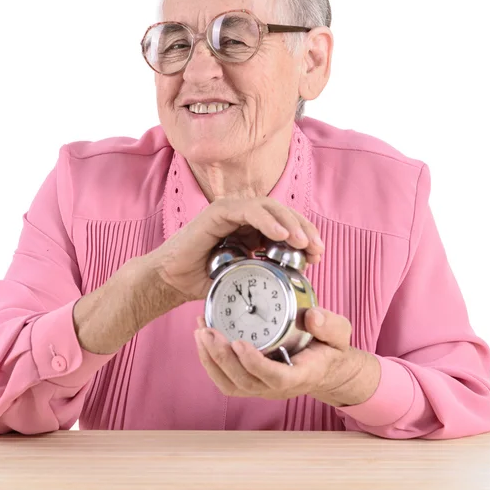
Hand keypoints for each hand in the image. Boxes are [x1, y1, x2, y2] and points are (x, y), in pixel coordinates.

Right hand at [146, 196, 324, 302]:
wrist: (171, 282)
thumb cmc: (204, 280)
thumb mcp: (244, 278)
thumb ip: (267, 272)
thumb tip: (298, 276)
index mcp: (252, 230)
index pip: (286, 225)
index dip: (305, 237)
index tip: (317, 257)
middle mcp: (243, 217)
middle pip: (283, 213)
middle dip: (304, 229)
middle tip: (317, 249)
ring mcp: (231, 212)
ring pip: (270, 207)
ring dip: (290, 223)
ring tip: (303, 242)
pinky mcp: (218, 212)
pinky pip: (249, 210)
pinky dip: (267, 220)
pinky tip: (281, 235)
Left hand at [193, 307, 380, 406]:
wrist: (325, 367)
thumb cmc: (329, 348)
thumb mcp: (339, 333)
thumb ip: (329, 325)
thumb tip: (312, 315)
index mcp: (301, 375)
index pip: (276, 377)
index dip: (255, 364)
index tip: (239, 343)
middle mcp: (277, 387)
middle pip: (244, 382)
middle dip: (222, 357)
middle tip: (208, 331)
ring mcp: (261, 387)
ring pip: (230, 384)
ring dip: (210, 359)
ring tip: (200, 331)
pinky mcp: (250, 382)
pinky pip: (225, 380)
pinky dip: (209, 361)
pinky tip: (202, 338)